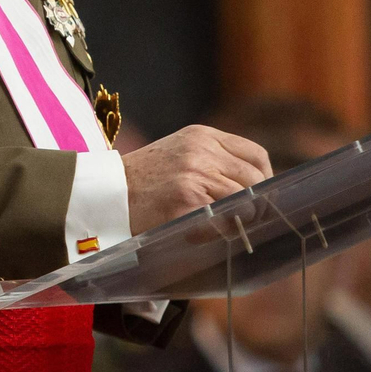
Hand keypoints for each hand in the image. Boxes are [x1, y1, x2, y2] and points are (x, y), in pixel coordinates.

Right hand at [122, 125, 272, 234]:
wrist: (105, 193)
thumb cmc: (142, 180)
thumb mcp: (179, 153)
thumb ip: (212, 161)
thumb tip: (253, 189)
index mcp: (202, 136)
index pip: (255, 155)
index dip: (265, 179)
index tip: (262, 198)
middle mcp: (203, 150)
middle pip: (255, 179)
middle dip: (258, 204)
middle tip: (249, 222)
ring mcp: (196, 174)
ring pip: (245, 202)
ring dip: (241, 221)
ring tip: (224, 229)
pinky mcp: (187, 199)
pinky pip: (224, 221)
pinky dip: (221, 233)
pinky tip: (205, 235)